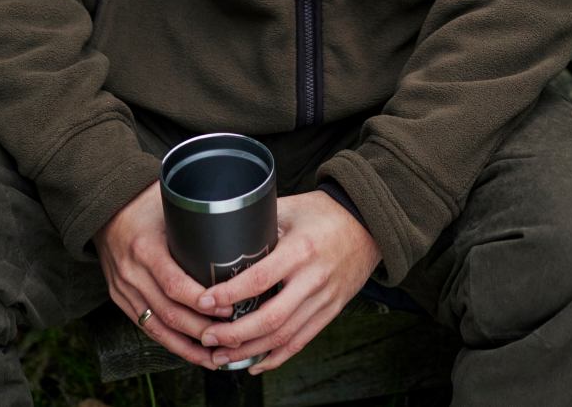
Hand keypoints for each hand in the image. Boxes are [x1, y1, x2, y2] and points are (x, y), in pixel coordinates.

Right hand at [93, 181, 233, 367]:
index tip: (227, 307)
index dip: (201, 301)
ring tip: (217, 355)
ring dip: (188, 346)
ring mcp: (123, 289)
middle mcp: (131, 273)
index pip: (174, 284)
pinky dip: (171, 343)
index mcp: (144, 247)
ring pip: (158, 327)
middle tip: (232, 334)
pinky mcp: (121, 300)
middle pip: (169, 312)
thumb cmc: (143, 202)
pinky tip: (192, 352)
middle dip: (202, 329)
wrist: (104, 210)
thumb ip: (195, 220)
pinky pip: (147, 327)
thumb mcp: (168, 206)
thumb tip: (238, 223)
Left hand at [196, 190, 380, 373]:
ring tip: (222, 356)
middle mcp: (313, 280)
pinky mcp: (330, 311)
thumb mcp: (291, 208)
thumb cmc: (325, 213)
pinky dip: (276, 357)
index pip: (259, 280)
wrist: (367, 225)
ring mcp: (324, 300)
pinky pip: (301, 341)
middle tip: (208, 336)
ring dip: (250, 351)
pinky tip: (255, 363)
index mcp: (300, 251)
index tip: (204, 301)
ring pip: (283, 337)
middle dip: (234, 334)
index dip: (228, 295)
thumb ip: (261, 222)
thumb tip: (226, 231)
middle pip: (270, 319)